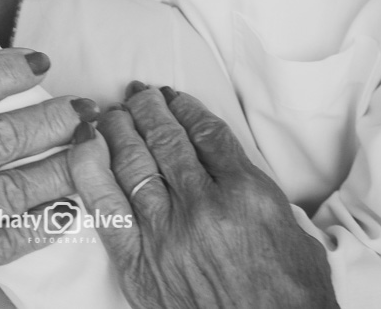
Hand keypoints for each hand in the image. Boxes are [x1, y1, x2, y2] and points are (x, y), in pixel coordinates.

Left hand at [69, 83, 337, 308]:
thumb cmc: (289, 300)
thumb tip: (227, 163)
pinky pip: (104, 204)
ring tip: (113, 111)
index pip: (206, 131)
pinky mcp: (137, 263)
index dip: (185, 106)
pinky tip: (85, 143)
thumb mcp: (294, 233)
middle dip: (149, 107)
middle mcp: (203, 206)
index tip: (173, 96)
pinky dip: (90, 167)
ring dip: (119, 126)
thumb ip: (256, 190)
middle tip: (138, 92)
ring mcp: (165, 233)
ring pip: (132, 161)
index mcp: (247, 194)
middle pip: (166, 138)